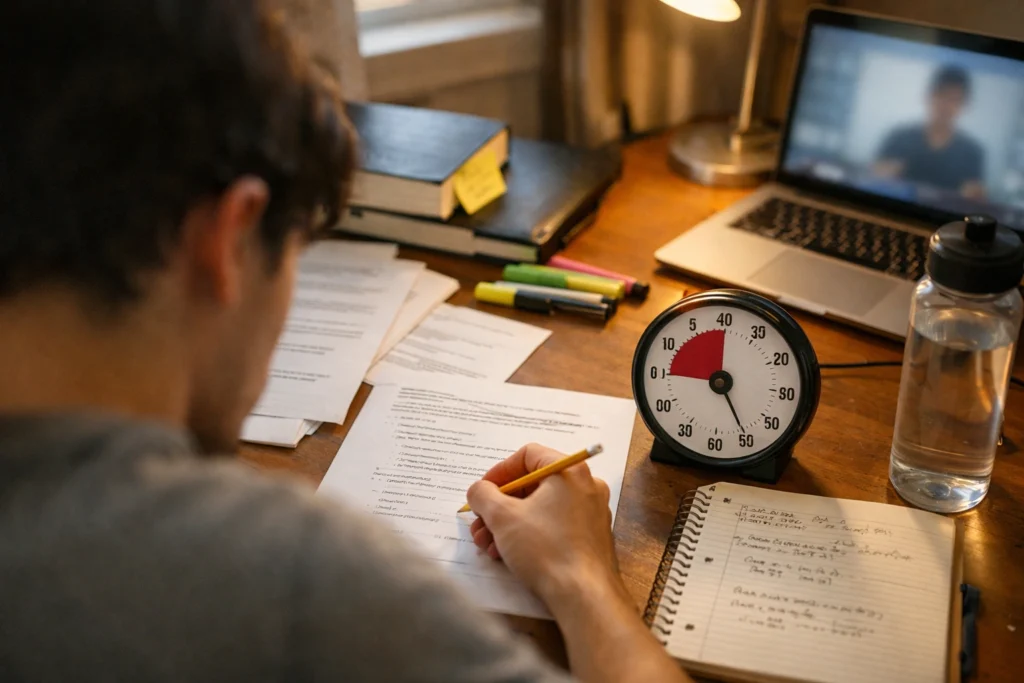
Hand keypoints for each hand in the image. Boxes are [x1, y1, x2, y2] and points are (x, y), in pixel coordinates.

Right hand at [466, 443, 628, 616]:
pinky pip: (554, 526)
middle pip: (533, 484)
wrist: (584, 596)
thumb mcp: (502, 517)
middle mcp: (586, 486)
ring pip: (541, 508)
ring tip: (487, 544)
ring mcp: (591, 513)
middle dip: (499, 505)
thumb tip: (478, 490)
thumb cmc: (546, 549)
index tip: (482, 492)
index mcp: (569, 471)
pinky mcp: (590, 538)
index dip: (499, 471)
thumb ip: (483, 495)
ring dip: (509, 524)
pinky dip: (529, 534)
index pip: (528, 455)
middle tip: (479, 523)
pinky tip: (507, 555)